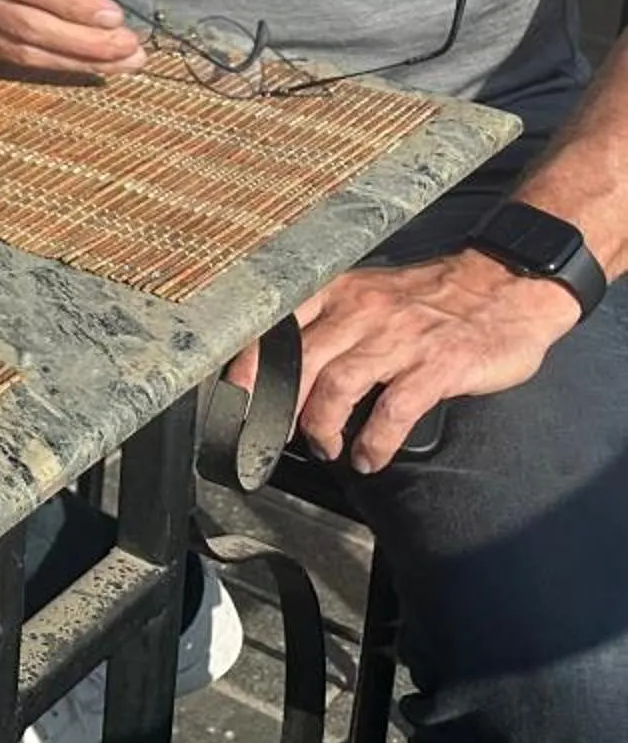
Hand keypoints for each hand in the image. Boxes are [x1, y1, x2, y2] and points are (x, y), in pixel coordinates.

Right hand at [0, 0, 148, 72]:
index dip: (71, 2)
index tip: (116, 15)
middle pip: (27, 23)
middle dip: (85, 41)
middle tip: (132, 48)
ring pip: (22, 51)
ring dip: (78, 61)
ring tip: (123, 62)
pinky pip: (14, 61)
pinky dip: (57, 66)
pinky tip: (90, 65)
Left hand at [222, 252, 576, 471]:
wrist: (508, 285)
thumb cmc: (436, 297)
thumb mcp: (374, 292)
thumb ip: (336, 318)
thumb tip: (296, 359)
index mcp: (342, 292)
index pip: (281, 325)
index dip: (251, 362)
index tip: (234, 394)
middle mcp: (363, 312)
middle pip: (301, 362)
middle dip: (281, 405)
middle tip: (274, 435)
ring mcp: (400, 340)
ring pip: (337, 387)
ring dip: (322, 426)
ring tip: (326, 449)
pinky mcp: (437, 367)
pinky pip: (392, 411)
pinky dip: (374, 441)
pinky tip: (369, 457)